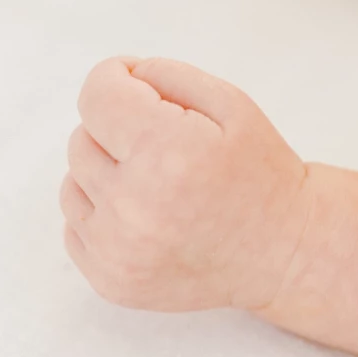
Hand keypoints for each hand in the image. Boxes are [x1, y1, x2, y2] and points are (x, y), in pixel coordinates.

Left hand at [60, 56, 308, 312]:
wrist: (284, 252)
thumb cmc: (259, 173)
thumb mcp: (230, 102)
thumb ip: (165, 75)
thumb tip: (117, 79)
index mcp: (165, 153)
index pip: (96, 95)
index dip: (116, 80)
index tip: (138, 88)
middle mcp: (134, 206)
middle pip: (82, 137)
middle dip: (117, 130)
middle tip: (166, 147)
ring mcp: (118, 251)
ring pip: (73, 182)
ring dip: (105, 173)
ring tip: (155, 184)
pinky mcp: (111, 282)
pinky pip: (74, 227)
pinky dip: (102, 215)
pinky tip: (146, 217)